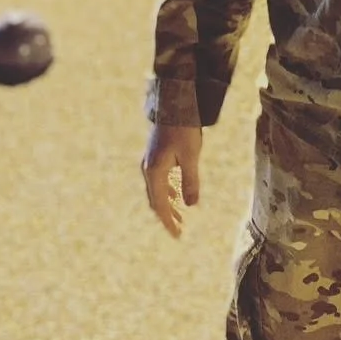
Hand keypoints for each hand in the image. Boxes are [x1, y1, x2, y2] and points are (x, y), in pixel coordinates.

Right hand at [141, 123, 202, 239]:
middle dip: (167, 216)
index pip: (160, 205)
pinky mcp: (155, 155)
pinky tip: (177, 194)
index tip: (177, 236)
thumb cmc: (184, 129)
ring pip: (157, 190)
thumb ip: (190, 181)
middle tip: (179, 230)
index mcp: (155, 172)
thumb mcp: (191, 156)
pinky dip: (167, 191)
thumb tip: (191, 206)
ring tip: (180, 216)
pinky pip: (159, 180)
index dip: (168, 222)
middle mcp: (148, 169)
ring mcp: (150, 162)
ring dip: (168, 204)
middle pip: (156, 200)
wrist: (174, 103)